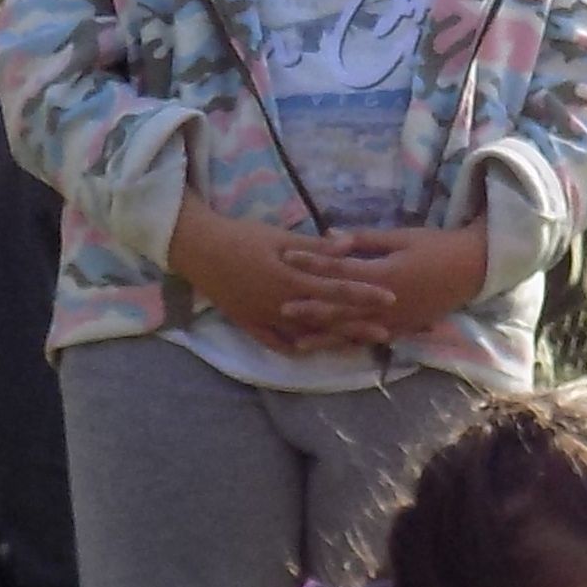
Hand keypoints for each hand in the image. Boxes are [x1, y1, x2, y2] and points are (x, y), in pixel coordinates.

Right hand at [166, 196, 389, 351]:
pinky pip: (273, 341)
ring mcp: (264, 317)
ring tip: (357, 344)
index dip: (365, 294)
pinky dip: (292, 347)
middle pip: (327, 317)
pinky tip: (311, 351)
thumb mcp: (279, 236)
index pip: (336, 289)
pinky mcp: (248, 322)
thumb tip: (351, 246)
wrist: (195, 247)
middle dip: (357, 325)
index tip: (391, 298)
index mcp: (291, 278)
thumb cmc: (240, 236)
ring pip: (305, 334)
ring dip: (331, 340)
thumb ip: (316, 246)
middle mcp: (281, 303)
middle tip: (387, 332)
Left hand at [282, 222, 490, 339]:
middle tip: (279, 309)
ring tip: (298, 342)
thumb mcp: (402, 236)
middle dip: (310, 308)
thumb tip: (331, 237)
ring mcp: (395, 318)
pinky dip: (352, 345)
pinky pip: (373, 338)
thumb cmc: (438, 247)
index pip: (339, 268)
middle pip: (340, 306)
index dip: (311, 262)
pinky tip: (335, 349)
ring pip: (353, 329)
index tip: (286, 256)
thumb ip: (366, 238)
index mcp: (383, 274)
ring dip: (326, 336)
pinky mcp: (404, 326)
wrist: (475, 268)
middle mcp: (386, 301)